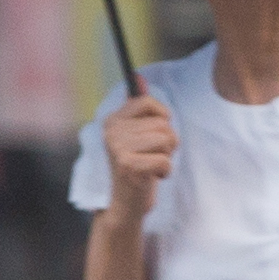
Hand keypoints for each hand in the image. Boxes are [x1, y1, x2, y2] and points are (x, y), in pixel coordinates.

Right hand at [100, 93, 177, 222]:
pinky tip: (152, 176)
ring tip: (151, 164)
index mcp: (112, 120)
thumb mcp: (138, 135)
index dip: (162, 118)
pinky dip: (165, 170)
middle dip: (167, 142)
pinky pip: (165, 160)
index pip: (147, 101)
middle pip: (162, 123)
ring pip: (166, 139)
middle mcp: (111, 131)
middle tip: (151, 155)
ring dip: (166, 156)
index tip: (155, 133)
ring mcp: (118, 148)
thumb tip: (138, 77)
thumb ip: (139, 107)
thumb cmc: (137, 166)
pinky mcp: (128, 166)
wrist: (125, 203)